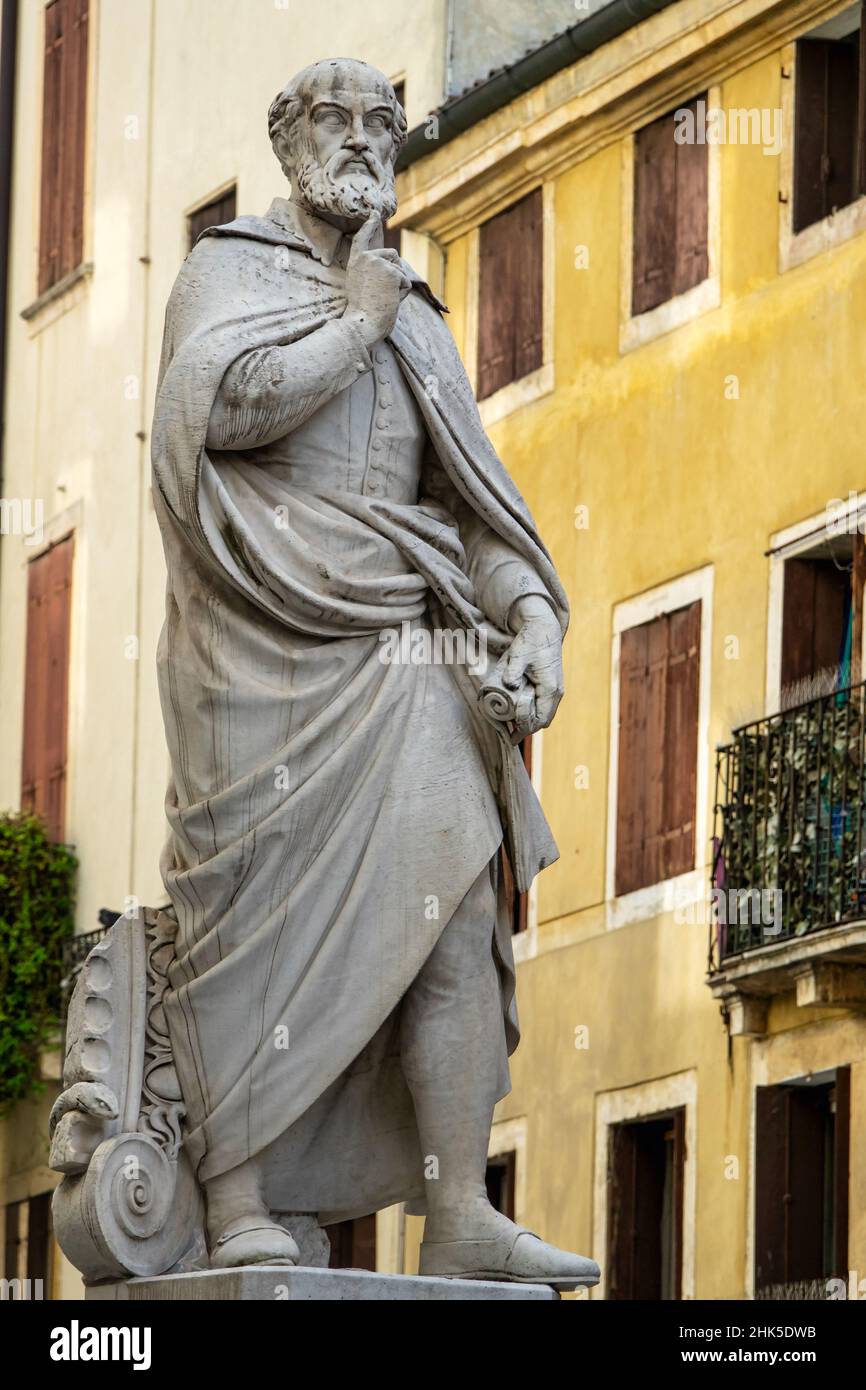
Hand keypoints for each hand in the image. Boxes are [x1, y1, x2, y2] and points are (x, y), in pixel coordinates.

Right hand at [344, 214, 411, 346]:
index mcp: (356, 262)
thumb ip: (372, 272)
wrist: (362, 324)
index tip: (374, 212)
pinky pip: (406, 283)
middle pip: (393, 255)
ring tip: (383, 298)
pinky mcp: (393, 272)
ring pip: (401, 268)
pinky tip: (389, 300)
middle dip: (395, 273)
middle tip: (380, 294)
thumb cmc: (362, 313)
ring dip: (398, 285)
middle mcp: (367, 258)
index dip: (369, 225)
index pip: (362, 238)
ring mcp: (379, 263)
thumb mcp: (361, 286)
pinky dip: (402, 295)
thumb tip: (391, 268)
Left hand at [498, 596, 563, 735]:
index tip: (510, 734)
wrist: (543, 628)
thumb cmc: (531, 641)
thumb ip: (513, 671)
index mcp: (550, 688)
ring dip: (530, 721)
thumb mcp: (519, 655)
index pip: (540, 719)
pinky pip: (544, 706)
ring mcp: (555, 689)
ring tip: (511, 727)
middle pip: (543, 720)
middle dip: (526, 728)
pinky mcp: (550, 685)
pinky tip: (519, 713)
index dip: (525, 728)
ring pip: (544, 715)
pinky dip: (533, 713)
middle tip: (508, 734)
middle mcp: (556, 692)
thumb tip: (509, 685)